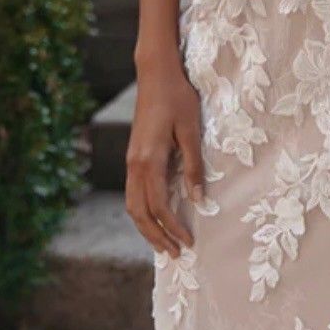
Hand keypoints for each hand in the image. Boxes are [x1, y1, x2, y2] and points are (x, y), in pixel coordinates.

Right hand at [124, 58, 205, 256]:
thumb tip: (198, 199)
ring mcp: (131, 161)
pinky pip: (133, 193)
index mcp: (149, 160)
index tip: (189, 243)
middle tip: (175, 255)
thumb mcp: (192, 131)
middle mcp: (135, 164)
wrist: (155, 74)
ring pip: (132, 205)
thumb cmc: (178, 98)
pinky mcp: (133, 157)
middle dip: (156, 236)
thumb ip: (193, 167)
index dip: (173, 227)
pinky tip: (155, 218)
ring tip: (163, 244)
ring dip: (146, 227)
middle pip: (139, 212)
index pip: (159, 206)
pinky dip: (142, 211)